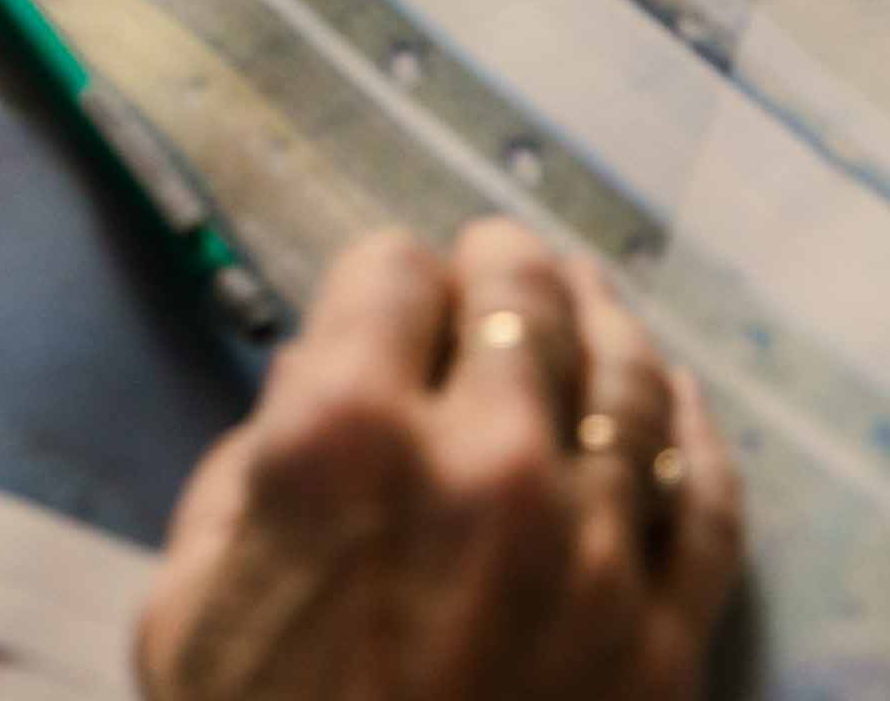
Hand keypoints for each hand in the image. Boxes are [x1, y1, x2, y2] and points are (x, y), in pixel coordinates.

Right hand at [139, 221, 743, 700]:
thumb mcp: (188, 592)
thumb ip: (256, 460)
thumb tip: (327, 378)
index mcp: (346, 439)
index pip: (393, 268)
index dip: (384, 274)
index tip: (386, 297)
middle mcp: (484, 464)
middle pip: (525, 293)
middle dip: (502, 264)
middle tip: (498, 259)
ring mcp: (595, 549)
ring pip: (628, 373)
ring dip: (604, 319)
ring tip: (587, 303)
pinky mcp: (668, 634)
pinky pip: (705, 492)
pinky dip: (693, 427)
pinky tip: (673, 396)